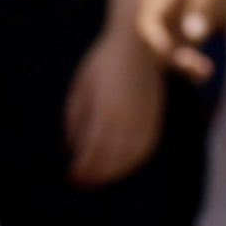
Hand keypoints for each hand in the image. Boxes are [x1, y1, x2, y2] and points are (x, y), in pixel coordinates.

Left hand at [65, 20, 165, 186]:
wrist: (137, 43)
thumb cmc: (102, 63)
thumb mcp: (80, 88)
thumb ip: (75, 119)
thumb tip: (71, 146)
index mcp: (105, 113)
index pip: (92, 153)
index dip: (81, 169)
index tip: (70, 175)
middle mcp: (127, 120)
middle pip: (110, 160)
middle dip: (95, 175)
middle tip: (81, 183)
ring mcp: (144, 119)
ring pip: (129, 158)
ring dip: (113, 173)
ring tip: (99, 178)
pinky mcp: (155, 116)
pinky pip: (145, 147)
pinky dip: (133, 161)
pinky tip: (122, 165)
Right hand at [138, 0, 225, 81]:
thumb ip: (202, 4)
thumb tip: (193, 35)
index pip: (147, 23)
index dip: (154, 41)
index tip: (170, 51)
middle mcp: (167, 10)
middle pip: (158, 42)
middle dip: (173, 58)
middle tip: (197, 65)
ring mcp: (179, 21)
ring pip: (173, 51)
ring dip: (185, 64)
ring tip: (206, 72)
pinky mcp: (194, 29)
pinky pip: (189, 50)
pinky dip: (194, 63)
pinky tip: (205, 73)